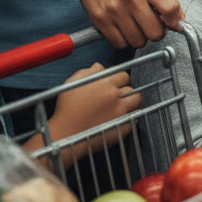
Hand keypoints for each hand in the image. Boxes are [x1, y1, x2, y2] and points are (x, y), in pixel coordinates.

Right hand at [23, 63, 141, 158]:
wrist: (64, 135)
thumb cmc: (66, 109)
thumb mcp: (72, 83)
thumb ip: (88, 71)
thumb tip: (99, 66)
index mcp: (104, 83)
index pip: (123, 75)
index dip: (118, 80)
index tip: (113, 86)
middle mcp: (114, 96)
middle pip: (131, 88)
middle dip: (125, 91)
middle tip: (117, 97)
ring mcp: (120, 112)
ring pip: (136, 102)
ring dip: (131, 103)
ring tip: (121, 107)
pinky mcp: (121, 128)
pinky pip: (133, 120)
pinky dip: (127, 120)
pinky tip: (117, 120)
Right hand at [70, 0, 183, 49]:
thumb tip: (179, 22)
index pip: (170, 8)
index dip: (176, 21)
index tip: (173, 24)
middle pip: (155, 33)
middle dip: (156, 32)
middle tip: (150, 23)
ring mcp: (115, 10)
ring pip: (138, 42)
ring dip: (139, 37)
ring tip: (134, 24)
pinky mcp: (100, 20)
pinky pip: (120, 44)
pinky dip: (124, 40)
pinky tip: (122, 27)